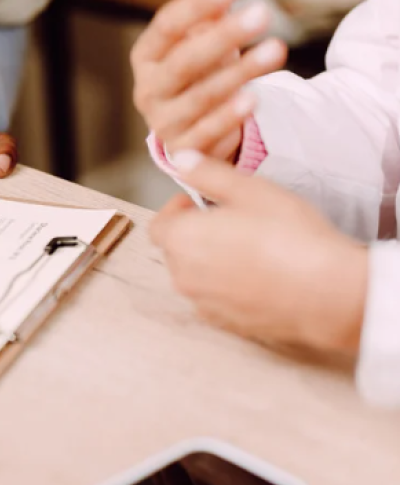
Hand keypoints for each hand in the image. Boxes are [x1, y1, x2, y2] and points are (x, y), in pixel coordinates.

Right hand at [131, 0, 286, 160]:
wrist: (195, 125)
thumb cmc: (199, 69)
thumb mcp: (204, 30)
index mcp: (146, 54)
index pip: (167, 25)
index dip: (198, 5)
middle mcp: (147, 89)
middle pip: (183, 62)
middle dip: (223, 37)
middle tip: (263, 12)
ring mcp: (163, 122)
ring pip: (199, 97)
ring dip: (238, 74)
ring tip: (276, 51)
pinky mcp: (184, 149)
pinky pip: (206, 133)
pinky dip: (230, 117)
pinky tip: (254, 99)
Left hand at [149, 151, 367, 354]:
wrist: (327, 292)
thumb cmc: (288, 235)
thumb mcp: (248, 189)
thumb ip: (207, 173)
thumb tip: (181, 160)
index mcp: (181, 241)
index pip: (158, 226)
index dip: (175, 210)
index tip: (199, 203)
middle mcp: (183, 276)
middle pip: (175, 251)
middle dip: (193, 233)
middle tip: (228, 221)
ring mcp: (204, 304)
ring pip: (195, 277)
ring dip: (209, 261)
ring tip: (247, 247)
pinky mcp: (227, 324)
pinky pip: (215, 300)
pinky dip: (226, 287)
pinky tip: (257, 276)